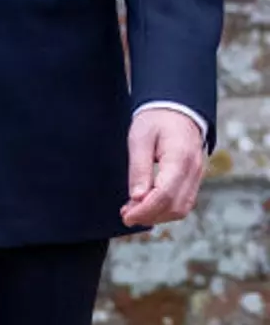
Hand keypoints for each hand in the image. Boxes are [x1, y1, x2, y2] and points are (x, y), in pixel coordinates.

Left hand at [121, 108, 205, 229]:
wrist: (177, 109)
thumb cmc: (156, 120)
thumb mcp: (139, 139)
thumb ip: (139, 169)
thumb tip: (137, 198)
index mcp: (180, 157)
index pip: (165, 194)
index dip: (145, 210)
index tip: (126, 216)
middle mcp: (194, 169)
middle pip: (175, 206)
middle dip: (149, 216)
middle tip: (126, 213)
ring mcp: (197, 175)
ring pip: (181, 209)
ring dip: (157, 216)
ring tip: (133, 210)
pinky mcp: (194, 179)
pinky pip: (182, 202)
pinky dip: (164, 209)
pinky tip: (146, 205)